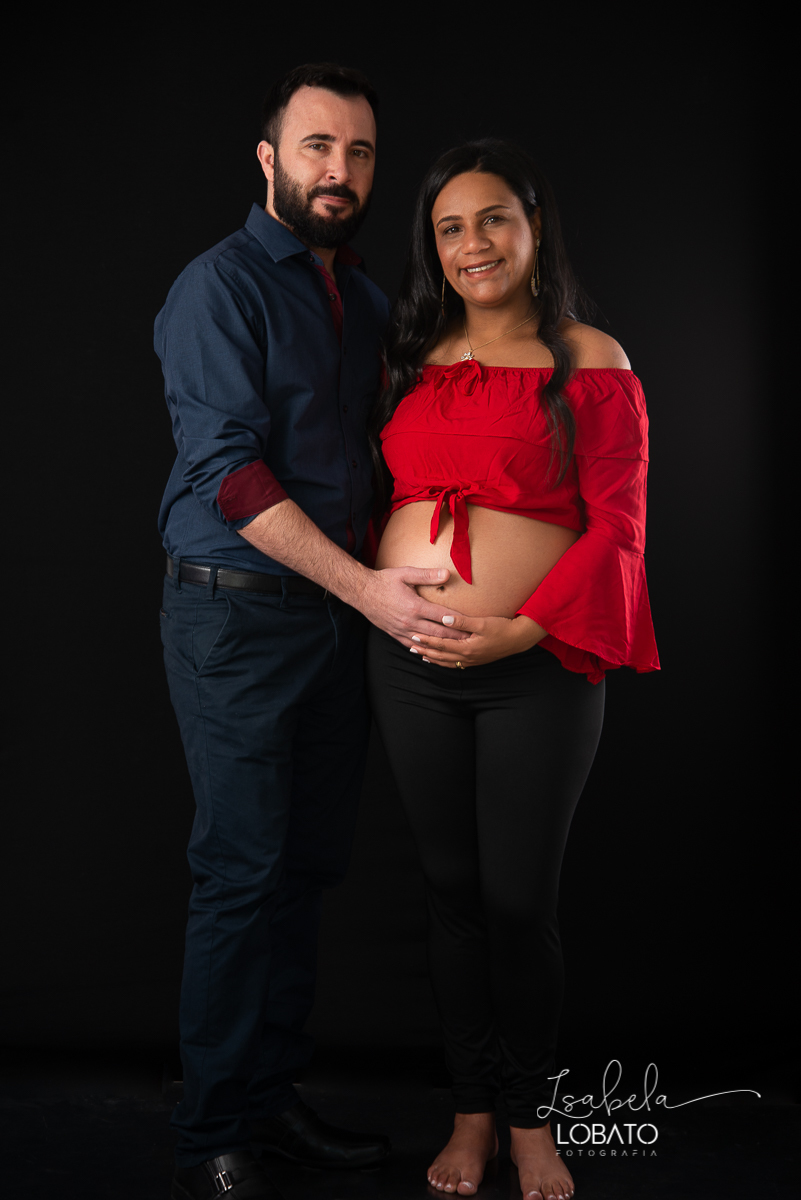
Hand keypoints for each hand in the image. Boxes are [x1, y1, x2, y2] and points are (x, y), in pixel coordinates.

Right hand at [357, 567, 469, 643]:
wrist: (361, 592)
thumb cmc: (384, 581)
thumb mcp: (406, 573)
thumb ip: (427, 575)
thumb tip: (447, 574)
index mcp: (415, 606)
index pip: (443, 616)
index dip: (459, 621)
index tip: (472, 624)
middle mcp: (410, 621)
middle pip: (438, 633)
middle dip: (456, 638)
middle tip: (471, 641)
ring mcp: (402, 630)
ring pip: (427, 642)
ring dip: (443, 646)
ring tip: (457, 649)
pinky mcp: (395, 634)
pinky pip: (413, 646)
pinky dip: (425, 651)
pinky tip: (433, 654)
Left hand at [409, 613, 545, 667]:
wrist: (518, 639)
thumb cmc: (502, 628)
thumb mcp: (482, 623)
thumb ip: (462, 621)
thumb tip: (444, 619)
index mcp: (466, 648)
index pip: (441, 644)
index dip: (426, 640)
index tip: (414, 636)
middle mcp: (467, 657)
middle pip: (441, 655)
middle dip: (425, 651)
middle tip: (411, 647)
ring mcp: (471, 661)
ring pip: (447, 662)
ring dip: (433, 658)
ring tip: (421, 655)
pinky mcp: (476, 661)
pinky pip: (455, 664)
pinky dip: (444, 662)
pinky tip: (440, 660)